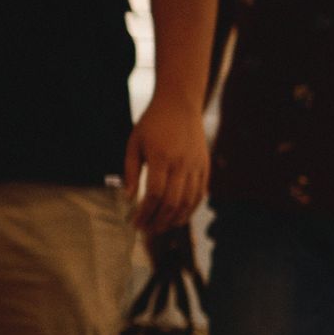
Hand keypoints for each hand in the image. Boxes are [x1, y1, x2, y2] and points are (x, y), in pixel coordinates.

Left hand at [123, 96, 207, 232]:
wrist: (180, 104)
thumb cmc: (153, 123)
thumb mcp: (134, 143)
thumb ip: (131, 171)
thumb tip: (129, 197)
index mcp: (161, 157)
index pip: (155, 194)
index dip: (145, 213)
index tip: (135, 222)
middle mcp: (182, 163)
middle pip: (172, 203)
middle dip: (158, 221)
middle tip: (146, 230)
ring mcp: (196, 166)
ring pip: (188, 202)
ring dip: (174, 220)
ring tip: (161, 227)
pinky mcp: (204, 166)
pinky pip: (200, 194)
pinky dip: (190, 209)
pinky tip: (179, 217)